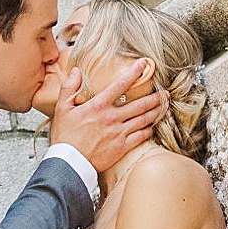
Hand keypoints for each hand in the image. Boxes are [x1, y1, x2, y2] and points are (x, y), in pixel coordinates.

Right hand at [48, 58, 164, 173]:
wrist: (69, 164)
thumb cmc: (65, 137)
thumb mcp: (62, 109)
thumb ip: (70, 88)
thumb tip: (76, 71)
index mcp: (98, 106)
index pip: (120, 85)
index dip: (134, 73)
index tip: (144, 65)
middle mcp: (112, 117)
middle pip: (139, 104)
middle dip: (155, 97)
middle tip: (165, 92)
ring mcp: (119, 133)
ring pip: (143, 119)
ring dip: (156, 111)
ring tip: (165, 106)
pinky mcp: (122, 147)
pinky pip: (141, 136)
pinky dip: (149, 130)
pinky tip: (153, 126)